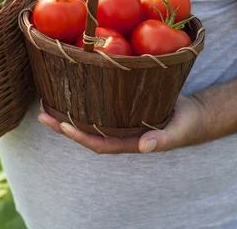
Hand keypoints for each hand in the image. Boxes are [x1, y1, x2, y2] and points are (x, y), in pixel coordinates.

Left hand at [37, 95, 209, 153]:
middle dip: (63, 126)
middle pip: (86, 132)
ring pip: (89, 120)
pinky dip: (83, 100)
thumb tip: (144, 148)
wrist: (195, 114)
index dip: (80, 136)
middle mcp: (120, 132)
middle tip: (42, 114)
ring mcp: (120, 120)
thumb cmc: (188, 124)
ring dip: (67, 113)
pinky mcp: (121, 106)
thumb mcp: (178, 131)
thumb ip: (163, 140)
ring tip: (46, 102)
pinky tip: (70, 88)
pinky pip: (98, 106)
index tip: (63, 125)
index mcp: (130, 142)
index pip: (99, 143)